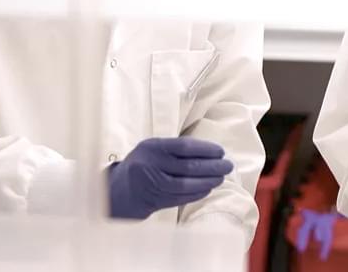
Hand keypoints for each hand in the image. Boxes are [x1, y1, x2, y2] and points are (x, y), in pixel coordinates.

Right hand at [106, 137, 233, 219]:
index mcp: (152, 147)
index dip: (206, 149)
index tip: (221, 151)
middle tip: (228, 166)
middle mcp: (151, 165)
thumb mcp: (154, 148)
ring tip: (220, 178)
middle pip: (188, 167)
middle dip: (212, 167)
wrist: (120, 189)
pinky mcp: (155, 200)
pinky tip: (208, 189)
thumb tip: (211, 152)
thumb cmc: (144, 163)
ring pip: (186, 185)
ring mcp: (152, 184)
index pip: (184, 147)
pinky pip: (181, 198)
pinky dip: (197, 194)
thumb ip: (176, 148)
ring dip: (207, 182)